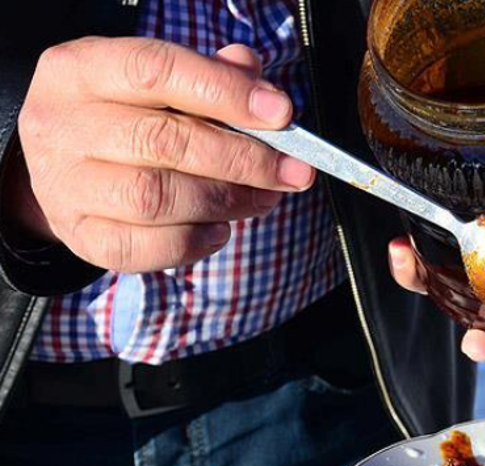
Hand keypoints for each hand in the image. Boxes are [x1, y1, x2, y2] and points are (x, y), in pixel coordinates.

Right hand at [7, 37, 314, 270]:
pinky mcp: (79, 236)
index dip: (226, 93)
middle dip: (243, 159)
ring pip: (155, 199)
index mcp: (81, 70)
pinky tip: (220, 228)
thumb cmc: (128, 113)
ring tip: (264, 198)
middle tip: (292, 171)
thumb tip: (259, 86)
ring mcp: (64, 185)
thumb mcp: (158, 80)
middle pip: (164, 142)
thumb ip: (211, 75)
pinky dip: (194, 242)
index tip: (282, 115)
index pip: (157, 71)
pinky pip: (144, 248)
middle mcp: (62, 125)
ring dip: (226, 201)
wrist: (62, 163)